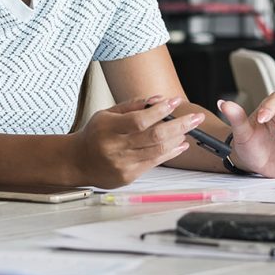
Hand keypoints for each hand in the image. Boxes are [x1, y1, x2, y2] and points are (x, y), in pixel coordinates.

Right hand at [72, 95, 197, 187]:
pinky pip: (155, 163)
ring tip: (189, 129)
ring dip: (177, 139)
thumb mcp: (107, 113)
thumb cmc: (95, 134)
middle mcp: (115, 147)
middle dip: (179, 126)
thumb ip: (133, 105)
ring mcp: (122, 164)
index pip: (139, 120)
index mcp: (108, 128)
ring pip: (157, 151)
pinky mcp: (128, 176)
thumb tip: (159, 98)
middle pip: (153, 136)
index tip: (175, 101)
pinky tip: (180, 144)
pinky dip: (171, 153)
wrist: (77, 162)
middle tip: (196, 118)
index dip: (159, 111)